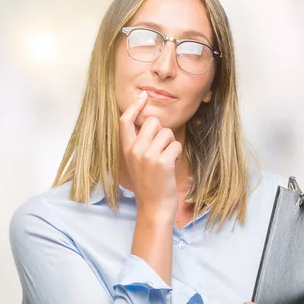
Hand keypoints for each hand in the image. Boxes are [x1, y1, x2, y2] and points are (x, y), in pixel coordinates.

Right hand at [119, 90, 181, 220]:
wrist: (154, 207)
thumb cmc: (150, 184)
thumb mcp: (137, 162)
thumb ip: (140, 143)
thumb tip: (151, 123)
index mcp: (126, 149)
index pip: (125, 121)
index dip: (135, 107)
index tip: (143, 96)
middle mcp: (135, 150)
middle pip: (153, 122)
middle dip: (162, 132)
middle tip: (162, 149)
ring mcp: (147, 156)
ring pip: (167, 133)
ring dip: (172, 145)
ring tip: (166, 160)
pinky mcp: (162, 162)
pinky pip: (176, 145)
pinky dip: (178, 154)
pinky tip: (172, 166)